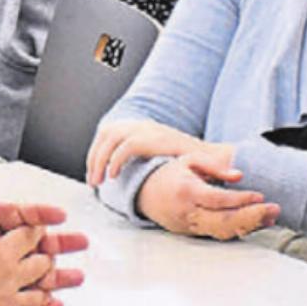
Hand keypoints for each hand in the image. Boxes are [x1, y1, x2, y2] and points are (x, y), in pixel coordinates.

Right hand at [0, 186, 82, 305]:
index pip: (17, 217)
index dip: (38, 214)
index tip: (55, 214)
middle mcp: (1, 255)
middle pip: (36, 243)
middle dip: (57, 241)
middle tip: (77, 241)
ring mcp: (7, 281)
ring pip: (41, 273)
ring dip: (60, 274)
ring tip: (77, 275)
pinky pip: (31, 304)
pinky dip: (45, 303)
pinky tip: (55, 304)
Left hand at [86, 119, 229, 186]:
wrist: (215, 158)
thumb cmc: (190, 163)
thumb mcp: (162, 155)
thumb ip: (144, 157)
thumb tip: (122, 171)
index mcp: (144, 126)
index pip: (110, 131)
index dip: (97, 150)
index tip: (93, 170)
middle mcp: (144, 124)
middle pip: (107, 133)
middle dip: (94, 157)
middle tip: (92, 180)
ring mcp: (150, 130)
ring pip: (112, 139)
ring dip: (100, 160)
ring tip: (98, 181)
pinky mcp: (155, 139)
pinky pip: (126, 147)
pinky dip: (115, 161)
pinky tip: (113, 176)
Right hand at [133, 157, 278, 239]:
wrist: (145, 193)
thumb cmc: (170, 173)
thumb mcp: (189, 160)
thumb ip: (214, 166)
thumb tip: (238, 176)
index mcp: (187, 191)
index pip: (217, 199)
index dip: (240, 199)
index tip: (260, 195)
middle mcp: (189, 212)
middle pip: (223, 221)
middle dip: (251, 217)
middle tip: (274, 210)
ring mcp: (191, 226)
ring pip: (223, 232)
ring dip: (249, 226)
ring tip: (270, 217)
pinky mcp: (194, 233)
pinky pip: (219, 234)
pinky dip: (240, 230)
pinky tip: (257, 223)